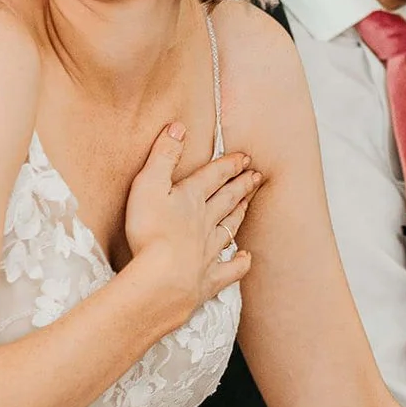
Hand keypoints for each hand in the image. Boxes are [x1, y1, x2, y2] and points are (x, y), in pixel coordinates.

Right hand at [120, 123, 258, 330]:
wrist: (162, 279)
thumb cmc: (150, 231)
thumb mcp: (149, 185)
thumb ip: (163, 156)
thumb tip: (178, 127)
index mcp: (191, 198)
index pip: (213, 176)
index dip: (228, 165)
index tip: (245, 157)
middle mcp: (205, 222)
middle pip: (226, 199)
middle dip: (240, 185)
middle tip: (256, 176)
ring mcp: (209, 251)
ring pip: (229, 228)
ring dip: (239, 214)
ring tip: (247, 204)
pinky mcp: (208, 279)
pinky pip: (229, 270)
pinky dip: (239, 263)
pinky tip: (245, 258)